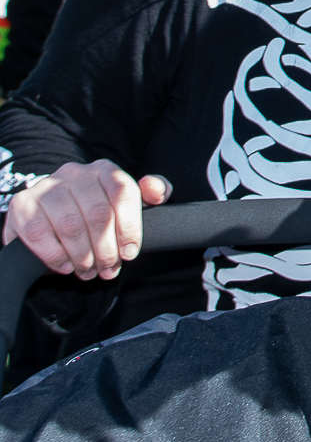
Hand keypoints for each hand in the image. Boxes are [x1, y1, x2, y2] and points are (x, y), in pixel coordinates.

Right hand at [2, 161, 171, 278]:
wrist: (49, 217)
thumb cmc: (96, 211)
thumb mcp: (127, 202)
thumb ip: (152, 193)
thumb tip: (156, 191)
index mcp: (105, 169)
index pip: (123, 193)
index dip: (130, 227)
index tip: (130, 253)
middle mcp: (75, 172)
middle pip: (98, 214)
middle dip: (106, 249)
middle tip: (108, 269)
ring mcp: (46, 186)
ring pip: (70, 226)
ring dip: (83, 256)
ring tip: (88, 271)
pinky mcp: (22, 205)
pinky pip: (40, 234)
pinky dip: (56, 256)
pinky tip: (66, 266)